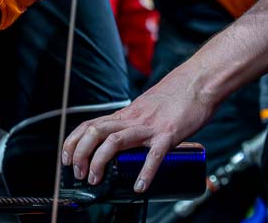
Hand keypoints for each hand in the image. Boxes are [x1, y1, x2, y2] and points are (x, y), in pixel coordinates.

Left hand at [61, 71, 215, 192]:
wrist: (200, 80)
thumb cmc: (178, 95)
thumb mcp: (148, 107)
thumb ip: (136, 121)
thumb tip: (126, 139)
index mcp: (127, 114)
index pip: (90, 124)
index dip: (73, 142)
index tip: (67, 158)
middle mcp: (134, 118)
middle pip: (95, 132)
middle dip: (81, 154)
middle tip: (80, 174)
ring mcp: (150, 126)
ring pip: (114, 141)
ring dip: (100, 162)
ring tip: (96, 180)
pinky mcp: (169, 134)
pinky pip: (154, 154)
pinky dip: (145, 172)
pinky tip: (140, 186)